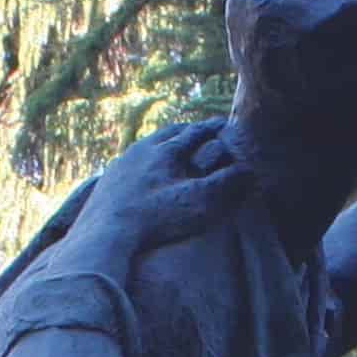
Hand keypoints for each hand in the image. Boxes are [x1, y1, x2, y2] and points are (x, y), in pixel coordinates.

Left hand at [69, 122, 242, 271]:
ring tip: (171, 147)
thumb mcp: (199, 203)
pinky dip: (144, 159)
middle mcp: (143, 149)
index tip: (223, 124)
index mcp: (167, 150)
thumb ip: (225, 185)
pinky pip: (131, 160)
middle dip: (187, 131)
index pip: (195, 133)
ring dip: (163, 143)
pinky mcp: (110, 177)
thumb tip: (249, 170)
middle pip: (169, 133)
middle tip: (197, 131)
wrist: (107, 232)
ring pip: (148, 144)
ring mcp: (124, 162)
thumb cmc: (157, 218)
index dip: (212, 129)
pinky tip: (143, 168)